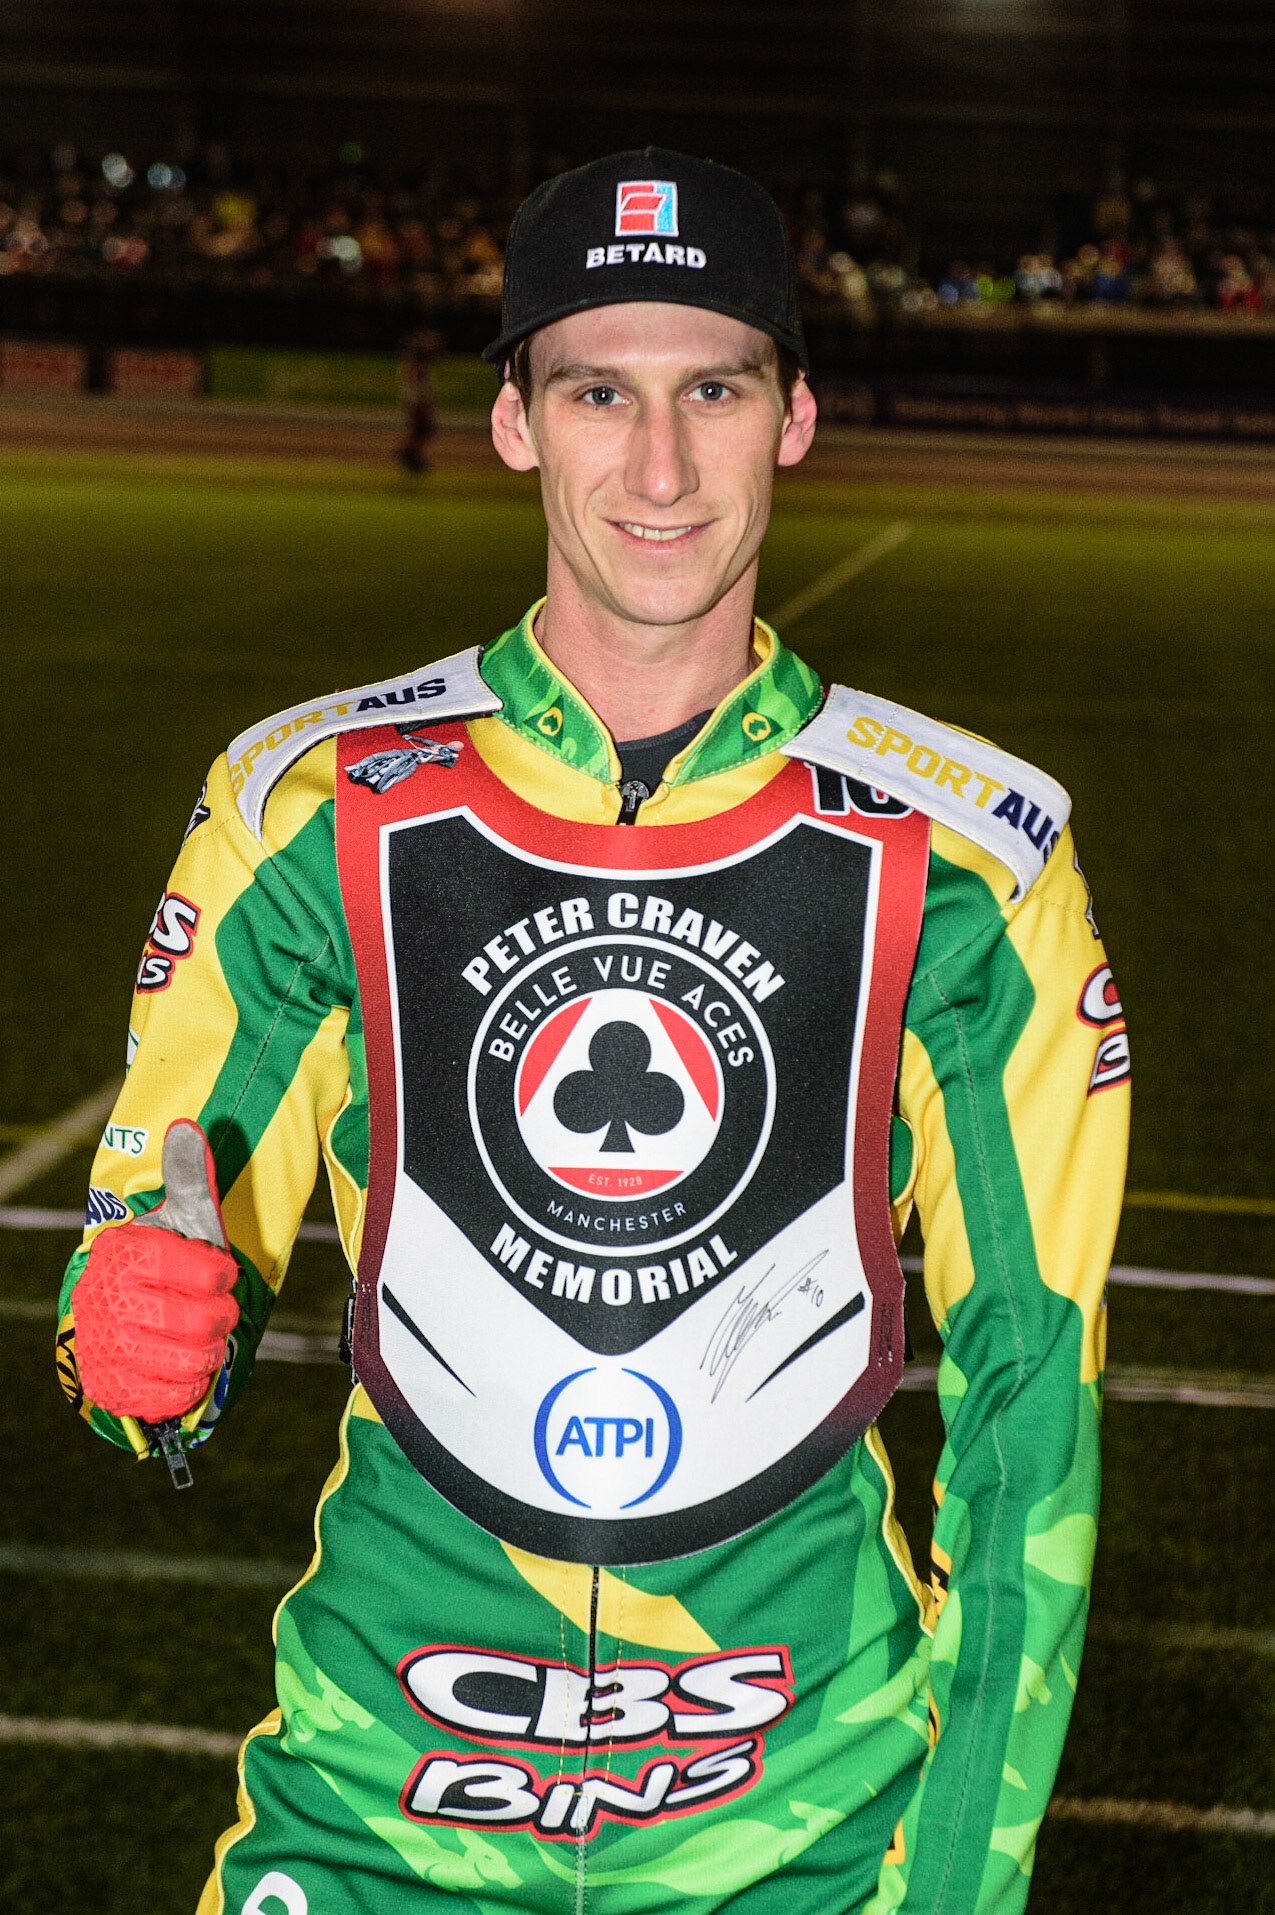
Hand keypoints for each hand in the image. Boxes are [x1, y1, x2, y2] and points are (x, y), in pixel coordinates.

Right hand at [73, 1121, 239, 1422]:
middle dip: (221, 1316)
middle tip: (215, 1309)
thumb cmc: (161, 1263)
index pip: (206, 1270)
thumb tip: (186, 1127)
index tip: (216, 1271)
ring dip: (209, 1351)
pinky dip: (190, 1383)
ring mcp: (103, 1346)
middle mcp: (106, 1299)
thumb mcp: (179, 1218)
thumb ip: (188, 1177)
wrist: (113, 1316)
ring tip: (201, 1336)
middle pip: (202, 1321)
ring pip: (192, 1361)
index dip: (222, 1273)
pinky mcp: (109, 1386)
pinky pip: (172, 1396)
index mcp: (125, 1252)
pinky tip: (183, 1363)